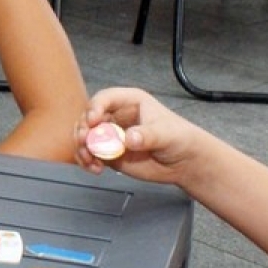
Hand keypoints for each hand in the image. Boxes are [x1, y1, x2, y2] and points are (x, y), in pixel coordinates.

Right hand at [73, 86, 212, 188]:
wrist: (184, 162)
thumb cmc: (179, 138)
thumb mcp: (166, 133)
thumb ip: (147, 135)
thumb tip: (128, 139)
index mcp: (129, 102)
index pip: (105, 99)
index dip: (95, 108)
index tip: (93, 121)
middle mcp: (116, 116)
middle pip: (89, 118)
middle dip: (83, 130)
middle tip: (85, 142)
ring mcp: (111, 136)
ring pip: (85, 137)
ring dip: (82, 148)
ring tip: (90, 160)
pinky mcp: (109, 153)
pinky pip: (90, 155)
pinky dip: (87, 162)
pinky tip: (95, 168)